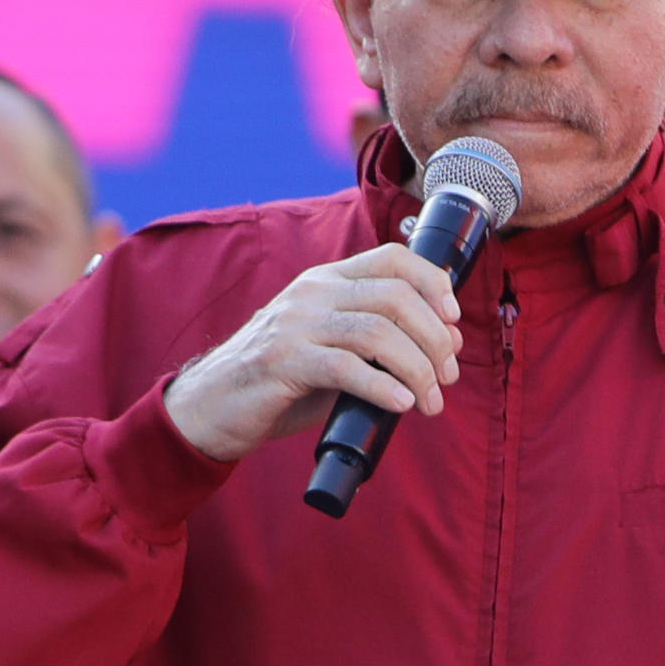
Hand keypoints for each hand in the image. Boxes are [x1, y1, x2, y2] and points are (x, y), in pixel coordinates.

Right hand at [163, 243, 463, 462]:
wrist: (210, 406)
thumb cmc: (280, 380)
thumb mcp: (331, 348)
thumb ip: (376, 344)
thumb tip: (441, 352)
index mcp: (326, 281)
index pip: (393, 259)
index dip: (434, 284)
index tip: (454, 322)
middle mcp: (312, 294)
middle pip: (395, 297)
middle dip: (435, 338)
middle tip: (448, 376)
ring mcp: (295, 325)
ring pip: (377, 332)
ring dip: (417, 369)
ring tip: (431, 400)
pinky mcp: (281, 361)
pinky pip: (345, 367)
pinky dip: (382, 387)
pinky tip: (401, 405)